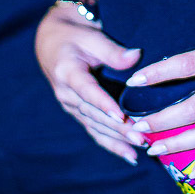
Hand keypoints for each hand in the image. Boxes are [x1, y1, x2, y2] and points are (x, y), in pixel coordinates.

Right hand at [35, 3, 144, 163]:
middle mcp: (66, 94)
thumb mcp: (92, 37)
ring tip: (139, 147)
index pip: (87, 90)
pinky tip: (130, 156)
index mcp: (67, 72)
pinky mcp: (78, 113)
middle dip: (118, 127)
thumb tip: (136, 56)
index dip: (103, 103)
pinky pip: (95, 131)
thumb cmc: (76, 38)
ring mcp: (71, 106)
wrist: (53, 44)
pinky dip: (111, 144)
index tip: (120, 116)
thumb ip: (113, 50)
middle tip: (141, 136)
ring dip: (117, 138)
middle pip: (94, 113)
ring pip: (95, 126)